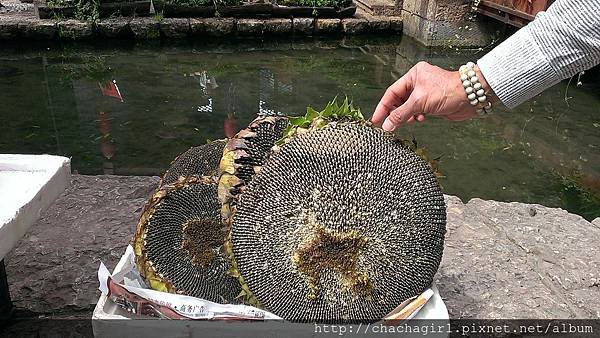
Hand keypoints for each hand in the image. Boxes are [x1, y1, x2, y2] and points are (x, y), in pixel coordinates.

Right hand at [372, 61, 488, 130]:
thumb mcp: (419, 102)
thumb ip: (401, 114)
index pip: (392, 92)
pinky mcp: (432, 103)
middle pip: (399, 100)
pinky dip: (416, 117)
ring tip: (406, 123)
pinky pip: (417, 112)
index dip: (383, 107)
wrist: (471, 97)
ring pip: (408, 107)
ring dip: (406, 117)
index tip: (376, 120)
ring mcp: (425, 93)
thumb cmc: (448, 91)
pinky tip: (419, 120)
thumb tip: (387, 124)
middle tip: (388, 125)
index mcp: (413, 75)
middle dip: (395, 113)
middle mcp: (418, 82)